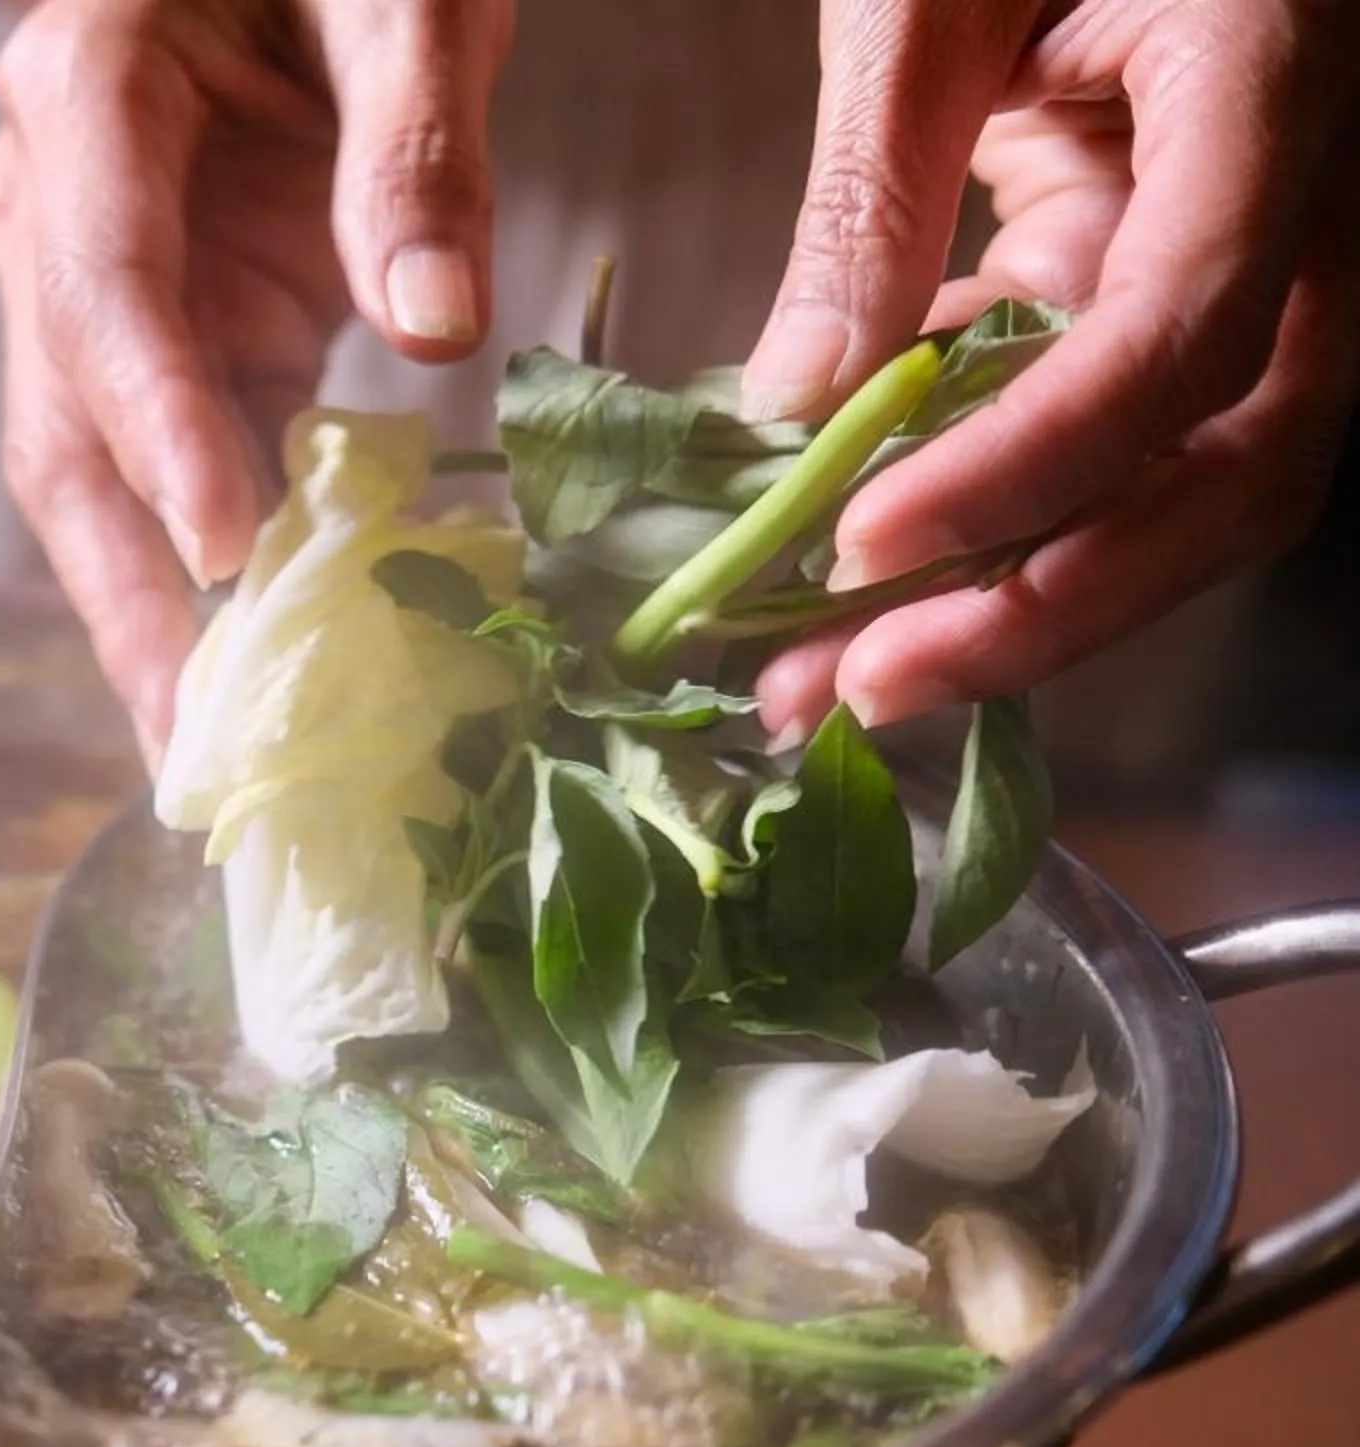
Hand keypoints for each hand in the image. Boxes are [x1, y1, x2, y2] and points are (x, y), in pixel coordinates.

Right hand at [0, 0, 513, 760]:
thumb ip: (414, 142)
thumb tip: (433, 327)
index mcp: (88, 94)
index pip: (102, 286)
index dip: (157, 425)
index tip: (229, 543)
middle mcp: (56, 203)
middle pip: (64, 423)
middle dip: (122, 589)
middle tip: (183, 735)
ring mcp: (103, 276)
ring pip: (99, 471)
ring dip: (152, 611)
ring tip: (206, 750)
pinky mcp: (173, 323)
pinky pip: (183, 459)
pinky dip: (221, 565)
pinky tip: (257, 666)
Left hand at [741, 0, 1359, 741]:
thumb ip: (870, 187)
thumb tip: (797, 402)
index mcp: (1276, 93)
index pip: (1181, 338)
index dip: (1027, 469)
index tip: (863, 546)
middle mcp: (1309, 206)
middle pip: (1233, 472)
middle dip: (1044, 607)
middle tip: (854, 693)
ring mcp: (1259, 261)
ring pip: (1185, 491)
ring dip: (1012, 602)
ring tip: (828, 683)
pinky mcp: (1178, 290)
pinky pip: (1115, 444)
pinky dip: (994, 520)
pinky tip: (861, 572)